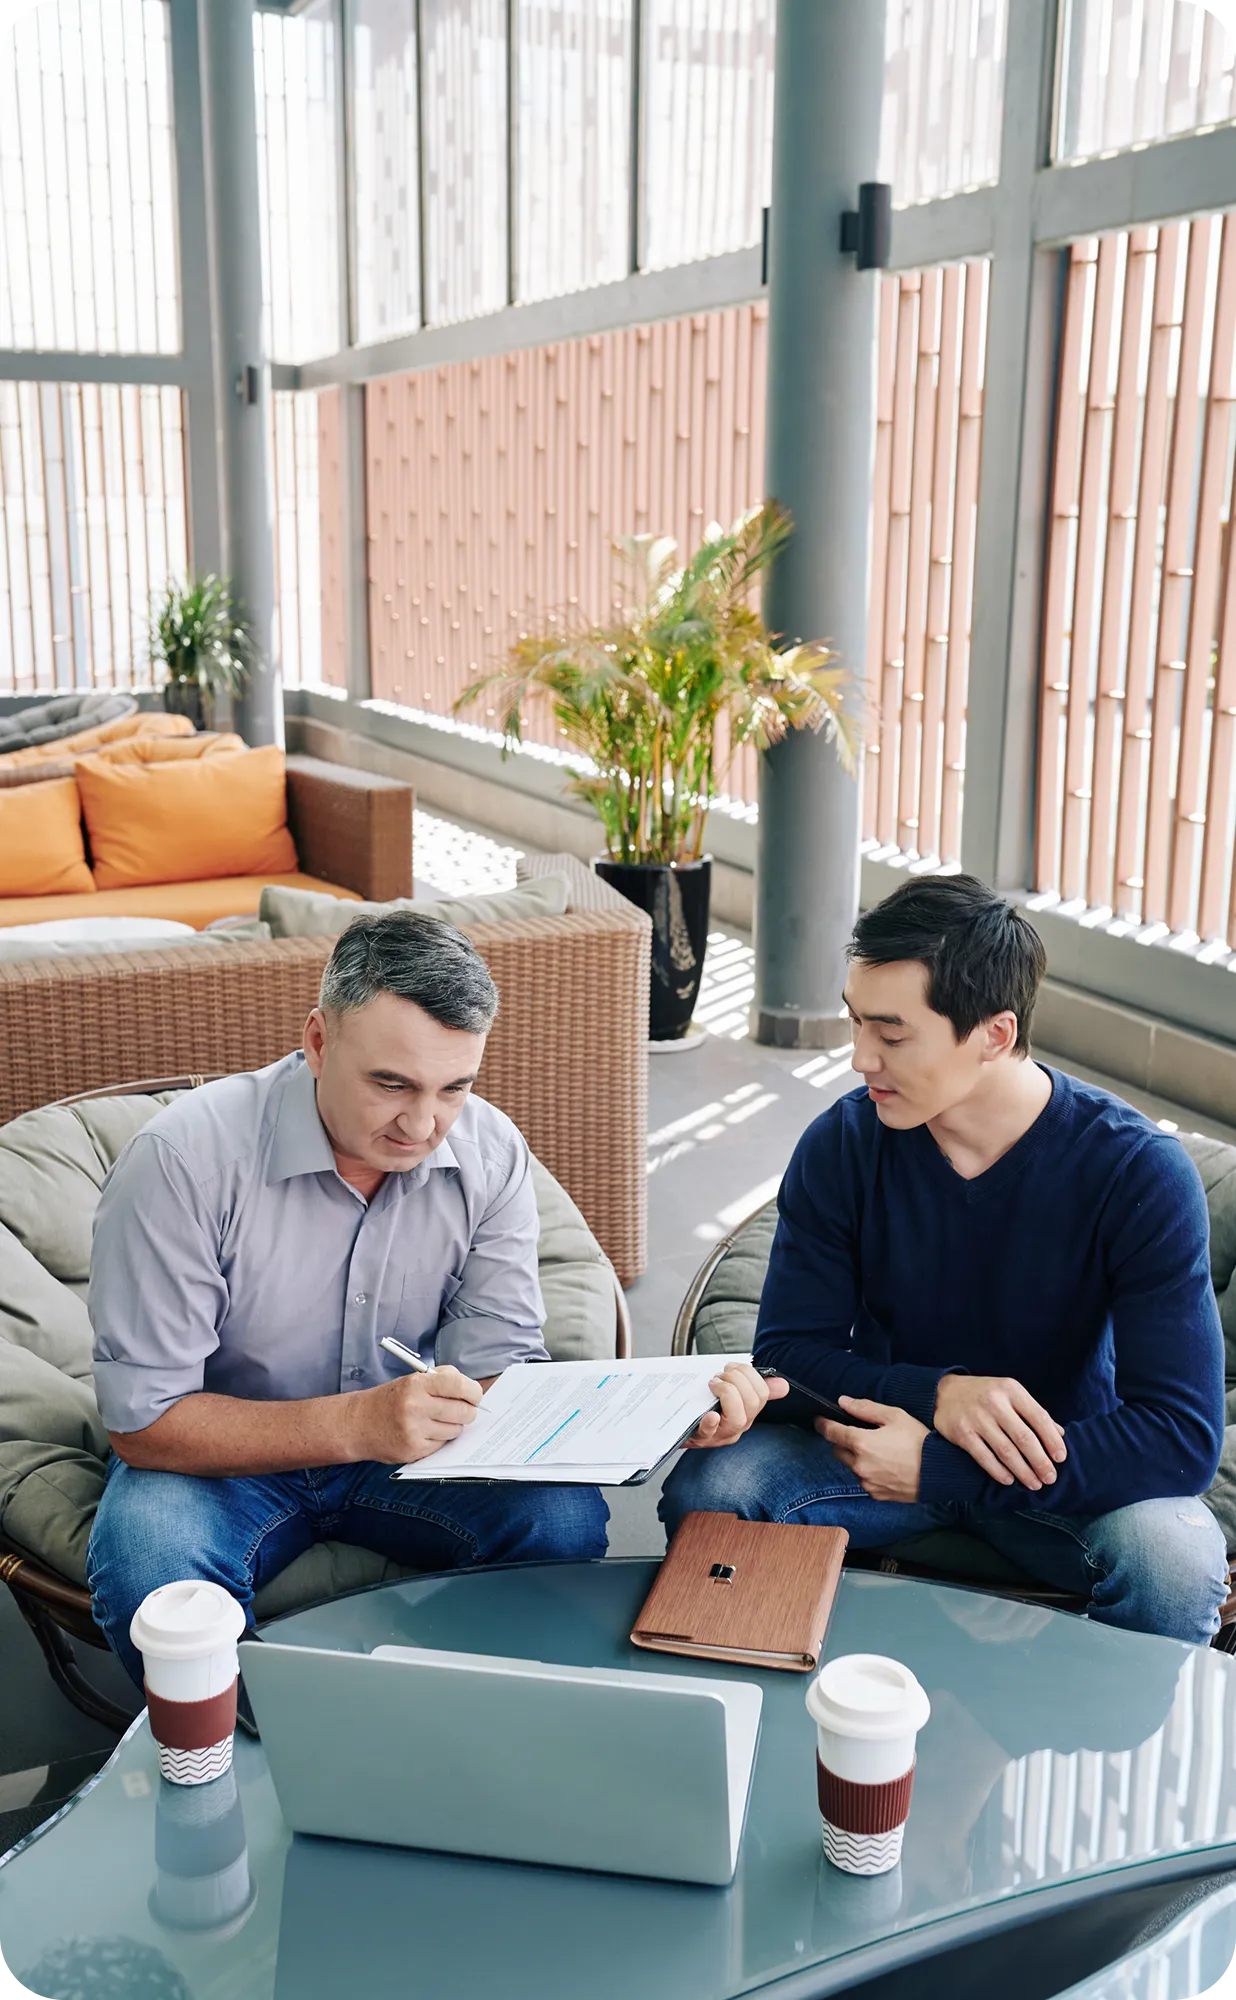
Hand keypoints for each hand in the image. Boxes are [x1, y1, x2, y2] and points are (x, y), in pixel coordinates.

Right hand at [350, 1365, 482, 1464]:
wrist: (359, 1423)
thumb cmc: (392, 1399)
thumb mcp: (413, 1379)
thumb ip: (443, 1379)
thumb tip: (473, 1391)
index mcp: (417, 1384)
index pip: (457, 1385)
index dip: (473, 1391)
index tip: (476, 1395)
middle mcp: (415, 1407)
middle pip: (463, 1411)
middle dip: (468, 1411)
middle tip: (462, 1409)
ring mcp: (414, 1431)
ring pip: (455, 1430)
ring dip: (453, 1426)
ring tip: (437, 1420)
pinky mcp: (413, 1450)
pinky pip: (442, 1444)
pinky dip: (439, 1439)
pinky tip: (425, 1432)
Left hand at [683, 1363, 786, 1448]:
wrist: (674, 1425)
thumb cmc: (703, 1408)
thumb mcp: (729, 1396)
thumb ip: (754, 1388)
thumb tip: (782, 1384)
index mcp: (746, 1413)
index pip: (762, 1394)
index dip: (749, 1375)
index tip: (730, 1367)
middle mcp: (737, 1427)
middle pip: (752, 1404)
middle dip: (737, 1380)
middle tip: (719, 1374)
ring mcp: (720, 1435)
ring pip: (738, 1419)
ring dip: (727, 1394)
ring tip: (713, 1384)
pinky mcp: (700, 1438)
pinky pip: (710, 1433)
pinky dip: (711, 1422)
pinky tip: (710, 1414)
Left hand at [817, 1398, 927, 1502]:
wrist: (939, 1472)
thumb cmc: (919, 1441)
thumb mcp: (895, 1416)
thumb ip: (865, 1409)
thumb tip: (843, 1402)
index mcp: (862, 1443)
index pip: (831, 1432)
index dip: (823, 1424)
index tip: (819, 1420)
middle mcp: (860, 1466)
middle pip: (837, 1451)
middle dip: (843, 1441)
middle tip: (860, 1434)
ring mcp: (867, 1482)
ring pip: (851, 1466)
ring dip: (856, 1457)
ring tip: (879, 1450)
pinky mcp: (876, 1495)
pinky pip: (864, 1480)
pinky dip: (868, 1472)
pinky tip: (885, 1465)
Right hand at [933, 1374, 1066, 1490]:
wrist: (944, 1392)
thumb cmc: (985, 1395)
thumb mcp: (1010, 1395)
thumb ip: (1033, 1413)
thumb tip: (1060, 1434)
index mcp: (1011, 1390)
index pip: (1039, 1418)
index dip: (1052, 1440)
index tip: (1061, 1458)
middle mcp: (995, 1402)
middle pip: (1024, 1438)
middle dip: (1040, 1462)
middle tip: (1050, 1478)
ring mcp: (977, 1418)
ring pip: (1006, 1451)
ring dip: (1023, 1471)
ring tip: (1034, 1484)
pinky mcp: (962, 1433)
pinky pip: (984, 1457)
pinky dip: (999, 1471)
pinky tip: (1009, 1480)